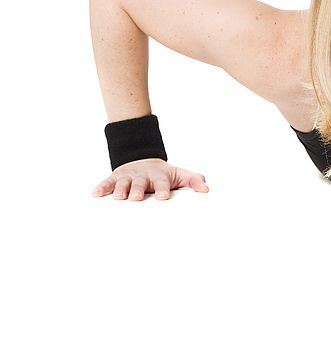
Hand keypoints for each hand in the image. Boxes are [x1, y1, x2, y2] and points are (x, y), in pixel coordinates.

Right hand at [92, 158, 208, 200]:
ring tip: (117, 198)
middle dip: (138, 190)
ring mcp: (128, 176)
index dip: (162, 189)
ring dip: (120, 190)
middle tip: (136, 198)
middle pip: (140, 183)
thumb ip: (194, 181)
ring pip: (123, 183)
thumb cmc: (164, 174)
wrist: (144, 160)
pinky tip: (95, 194)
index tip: (162, 197)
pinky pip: (107, 182)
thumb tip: (206, 189)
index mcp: (159, 175)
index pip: (162, 182)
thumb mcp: (180, 175)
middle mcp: (143, 175)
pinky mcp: (115, 178)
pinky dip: (101, 187)